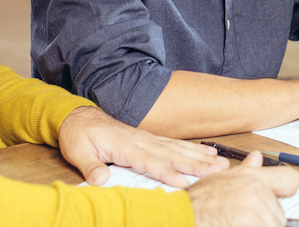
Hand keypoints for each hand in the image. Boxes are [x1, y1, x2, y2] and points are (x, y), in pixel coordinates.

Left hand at [58, 106, 228, 187]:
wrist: (78, 117)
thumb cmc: (78, 135)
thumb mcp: (77, 152)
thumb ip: (91, 167)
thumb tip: (102, 180)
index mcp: (124, 145)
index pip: (150, 162)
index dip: (168, 173)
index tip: (185, 182)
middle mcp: (140, 140)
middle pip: (172, 154)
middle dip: (197, 164)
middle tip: (219, 171)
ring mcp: (146, 139)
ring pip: (177, 148)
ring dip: (200, 156)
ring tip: (220, 163)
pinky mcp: (148, 139)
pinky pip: (174, 144)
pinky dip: (192, 149)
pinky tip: (206, 153)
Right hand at [188, 151, 298, 226]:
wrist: (182, 214)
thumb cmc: (198, 201)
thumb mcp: (222, 178)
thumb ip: (246, 170)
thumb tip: (258, 157)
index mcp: (252, 175)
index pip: (291, 180)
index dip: (288, 192)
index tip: (281, 200)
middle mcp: (256, 188)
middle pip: (280, 214)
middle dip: (265, 221)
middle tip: (242, 219)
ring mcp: (254, 205)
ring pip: (273, 226)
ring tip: (236, 224)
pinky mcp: (250, 221)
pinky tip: (236, 226)